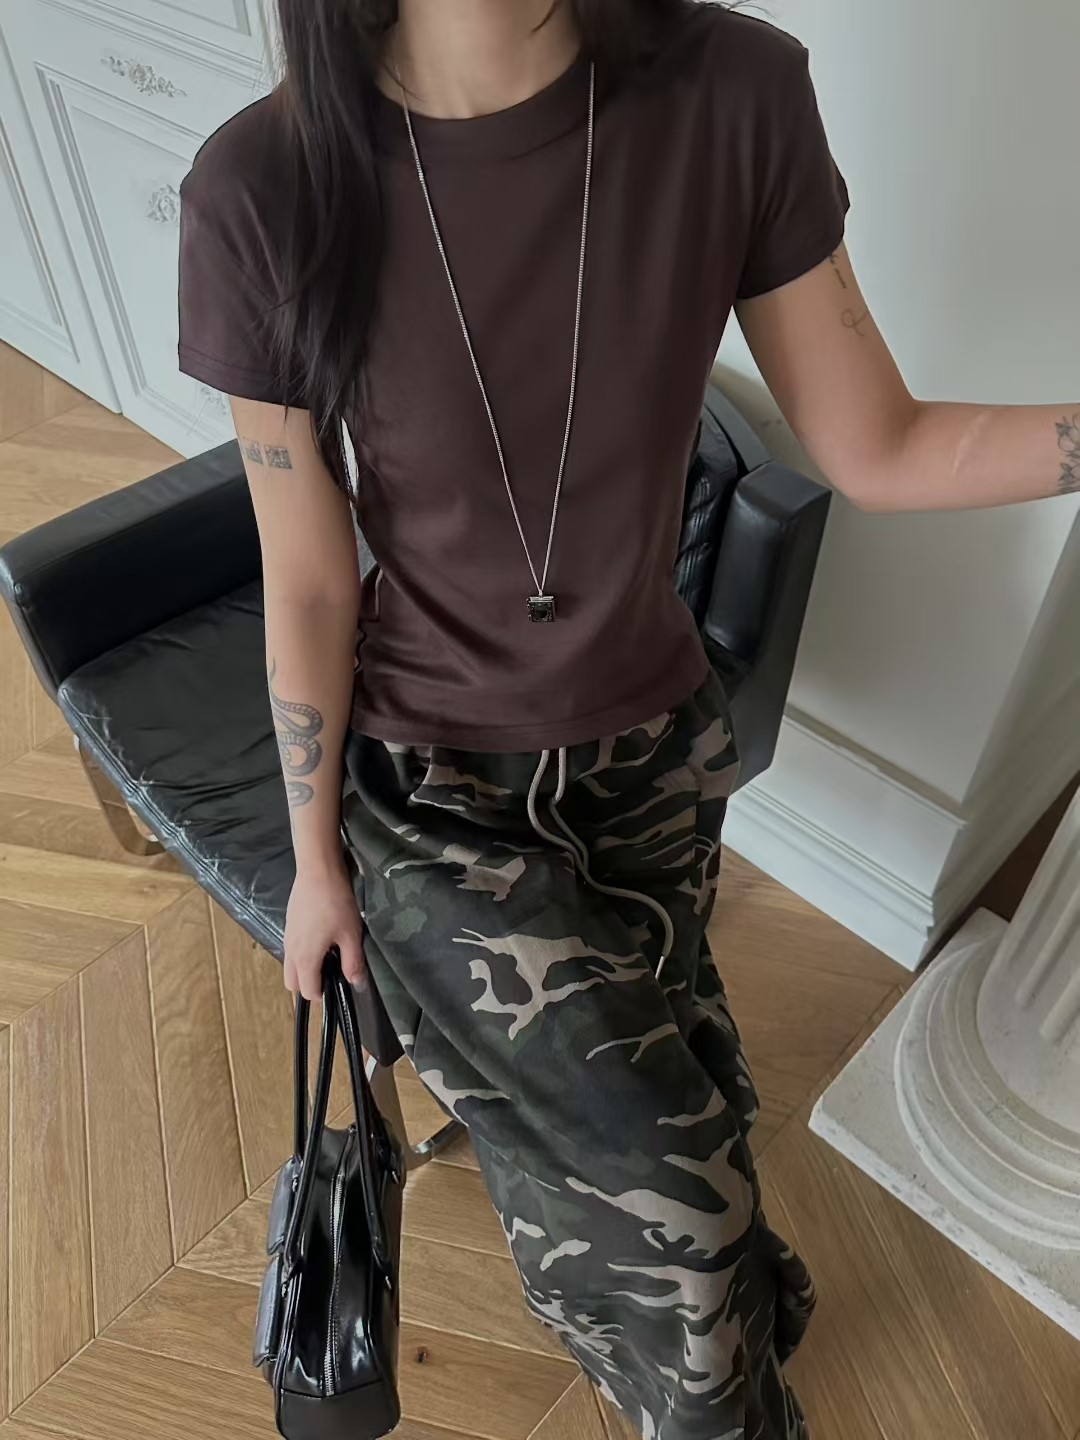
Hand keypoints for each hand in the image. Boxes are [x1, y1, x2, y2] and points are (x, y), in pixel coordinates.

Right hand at [283, 860, 364, 999]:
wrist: (318, 871)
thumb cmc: (336, 903)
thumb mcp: (351, 934)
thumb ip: (353, 962)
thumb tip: (356, 984)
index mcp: (305, 958)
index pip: (307, 992)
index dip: (323, 994)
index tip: (338, 983)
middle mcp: (290, 951)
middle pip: (292, 983)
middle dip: (309, 985)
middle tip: (331, 972)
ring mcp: (287, 937)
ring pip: (290, 966)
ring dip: (305, 969)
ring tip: (328, 954)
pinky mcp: (288, 924)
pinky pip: (291, 951)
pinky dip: (302, 954)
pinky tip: (321, 937)